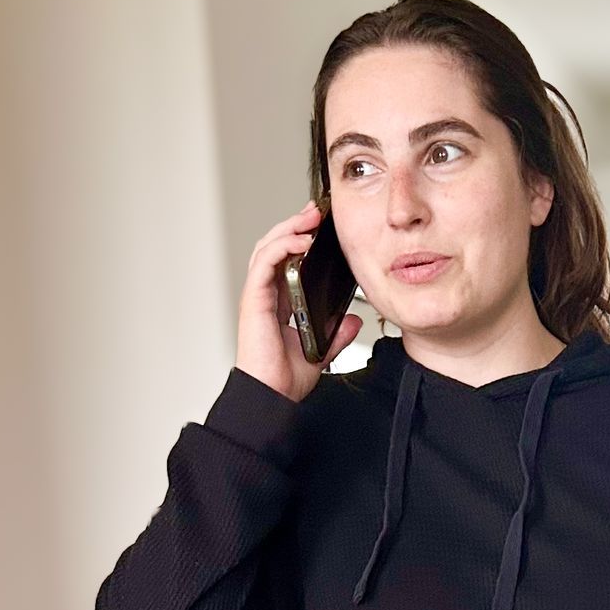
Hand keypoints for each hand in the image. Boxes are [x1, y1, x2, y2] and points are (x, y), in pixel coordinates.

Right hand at [235, 203, 362, 402]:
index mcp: (278, 303)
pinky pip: (266, 261)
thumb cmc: (285, 378)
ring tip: (311, 219)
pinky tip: (302, 241)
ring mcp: (258, 295)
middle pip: (276, 246)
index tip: (321, 228)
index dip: (301, 239)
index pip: (286, 260)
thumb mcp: (321, 350)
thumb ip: (336, 333)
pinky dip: (283, 246)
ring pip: (269, 247)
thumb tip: (354, 320)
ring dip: (290, 228)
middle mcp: (266, 295)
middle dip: (296, 225)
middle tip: (318, 213)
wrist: (272, 396)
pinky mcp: (255, 298)